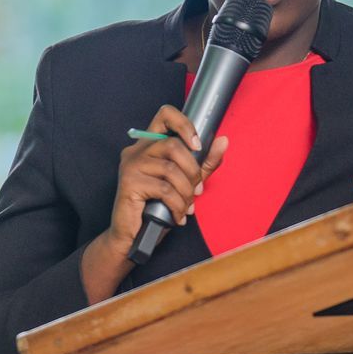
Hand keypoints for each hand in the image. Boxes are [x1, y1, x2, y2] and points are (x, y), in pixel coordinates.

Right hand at [80, 105, 228, 301]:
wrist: (133, 238)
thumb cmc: (157, 209)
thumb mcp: (185, 183)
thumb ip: (203, 163)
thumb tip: (223, 140)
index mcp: (149, 145)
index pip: (165, 115)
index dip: (185, 124)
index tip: (198, 145)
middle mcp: (137, 150)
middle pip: (173, 145)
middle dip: (192, 171)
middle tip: (196, 191)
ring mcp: (131, 166)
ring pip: (170, 169)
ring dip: (185, 192)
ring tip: (186, 207)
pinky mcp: (129, 183)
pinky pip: (163, 189)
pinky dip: (176, 205)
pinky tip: (177, 216)